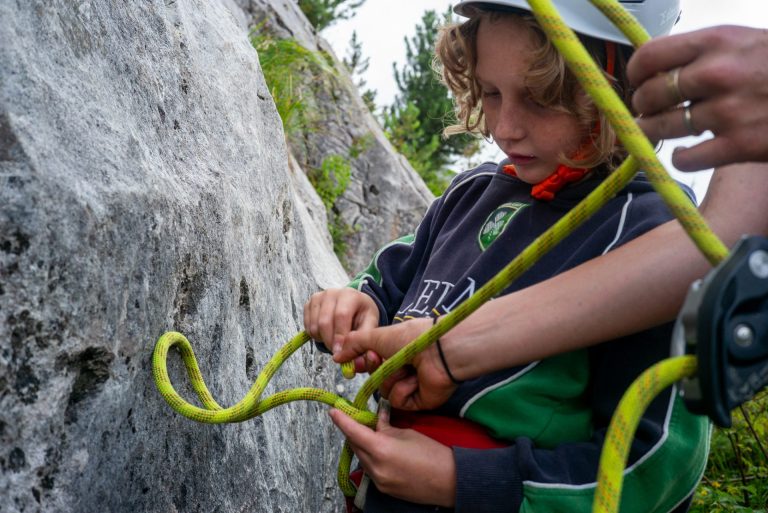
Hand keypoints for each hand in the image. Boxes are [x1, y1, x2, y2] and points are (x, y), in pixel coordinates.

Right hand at [303, 288, 379, 354]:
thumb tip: (352, 353)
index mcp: (350, 295)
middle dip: (329, 341)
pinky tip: (326, 334)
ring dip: (322, 339)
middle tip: (336, 352)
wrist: (353, 304)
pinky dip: (315, 335)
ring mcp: (318, 297)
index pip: (341, 315)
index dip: (339, 335)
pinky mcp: (308, 304)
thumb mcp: (370, 322)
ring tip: (333, 341)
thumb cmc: (362, 314)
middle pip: (324, 321)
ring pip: (314, 325)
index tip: (339, 352)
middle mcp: (331, 293)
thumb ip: (362, 336)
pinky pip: (307, 326)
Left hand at [329, 402, 455, 506]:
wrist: (450, 481)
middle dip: (353, 432)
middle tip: (358, 419)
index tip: (333, 411)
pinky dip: (371, 458)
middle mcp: (375, 467)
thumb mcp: (408, 433)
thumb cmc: (433, 454)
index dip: (342, 420)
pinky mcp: (383, 488)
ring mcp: (378, 480)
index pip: (353, 432)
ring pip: (361, 458)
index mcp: (381, 448)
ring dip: (362, 445)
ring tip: (373, 435)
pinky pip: (370, 469)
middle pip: (354, 445)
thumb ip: (387, 426)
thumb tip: (377, 418)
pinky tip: (381, 451)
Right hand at [340, 318, 458, 409]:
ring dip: (392, 378)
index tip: (356, 362)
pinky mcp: (417, 401)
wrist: (439, 351)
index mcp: (395, 351)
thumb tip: (336, 356)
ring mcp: (410, 385)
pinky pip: (398, 401)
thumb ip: (354, 344)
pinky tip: (416, 379)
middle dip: (377, 369)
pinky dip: (404, 389)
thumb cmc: (411, 338)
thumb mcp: (376, 336)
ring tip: (408, 367)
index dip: (362, 363)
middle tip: (383, 359)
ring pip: (384, 391)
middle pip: (376, 378)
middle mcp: (403, 368)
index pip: (371, 363)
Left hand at [628, 26, 767, 170]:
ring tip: (660, 131)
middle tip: (649, 111)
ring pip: (660, 128)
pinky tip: (687, 153)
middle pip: (649, 96)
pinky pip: (685, 160)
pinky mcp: (739, 146)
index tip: (638, 82)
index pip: (649, 56)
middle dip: (642, 107)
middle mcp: (717, 74)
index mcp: (717, 41)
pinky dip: (680, 159)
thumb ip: (705, 54)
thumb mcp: (746, 43)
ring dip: (653, 132)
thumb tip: (659, 70)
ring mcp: (728, 111)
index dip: (636, 73)